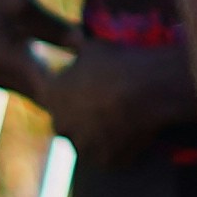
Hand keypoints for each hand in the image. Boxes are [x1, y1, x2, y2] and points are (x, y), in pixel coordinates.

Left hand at [33, 37, 195, 164]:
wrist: (148, 89)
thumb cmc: (118, 62)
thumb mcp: (93, 46)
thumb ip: (77, 44)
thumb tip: (73, 36)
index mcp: (51, 94)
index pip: (49, 95)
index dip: (66, 90)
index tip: (83, 87)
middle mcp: (61, 123)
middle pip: (65, 124)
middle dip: (79, 116)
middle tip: (102, 105)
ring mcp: (82, 145)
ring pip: (86, 143)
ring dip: (97, 136)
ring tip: (121, 120)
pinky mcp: (105, 161)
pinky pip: (109, 157)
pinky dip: (118, 149)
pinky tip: (134, 134)